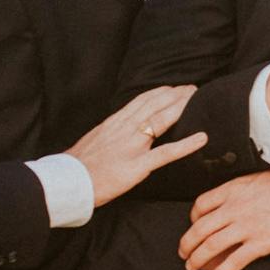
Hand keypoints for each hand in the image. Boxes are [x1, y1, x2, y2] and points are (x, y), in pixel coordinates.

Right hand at [67, 84, 206, 201]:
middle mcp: (124, 129)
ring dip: (182, 108)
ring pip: (161, 120)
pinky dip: (186, 145)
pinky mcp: (137, 166)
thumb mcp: (94, 140)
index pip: (141, 100)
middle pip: (154, 104)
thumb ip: (110, 133)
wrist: (67, 181)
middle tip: (193, 89)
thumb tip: (120, 131)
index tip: (173, 88)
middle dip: (176, 95)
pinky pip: (166, 153)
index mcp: (114, 123)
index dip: (160, 92)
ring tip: (198, 100)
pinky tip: (202, 138)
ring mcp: (132, 146)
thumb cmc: (78, 165)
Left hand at [180, 162, 269, 269]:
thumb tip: (240, 195)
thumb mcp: (262, 176)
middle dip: (187, 243)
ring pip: (210, 246)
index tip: (193, 225)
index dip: (192, 218)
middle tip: (183, 252)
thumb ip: (245, 189)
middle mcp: (235, 207)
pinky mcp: (261, 243)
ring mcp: (247, 226)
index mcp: (234, 188)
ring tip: (191, 267)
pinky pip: (233, 262)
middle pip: (200, 228)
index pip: (201, 204)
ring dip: (196, 259)